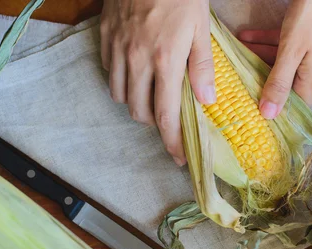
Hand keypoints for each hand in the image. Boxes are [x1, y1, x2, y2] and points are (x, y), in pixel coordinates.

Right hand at [100, 0, 215, 165]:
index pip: (166, 116)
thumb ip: (202, 67)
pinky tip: (133, 73)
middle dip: (154, 123)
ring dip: (135, 103)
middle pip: (139, 112)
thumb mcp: (200, 28)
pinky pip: (108, 71)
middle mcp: (137, 61)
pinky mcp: (105, 37)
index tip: (180, 157)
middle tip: (168, 118)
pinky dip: (120, 81)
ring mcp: (117, 49)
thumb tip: (206, 101)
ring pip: (119, 95)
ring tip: (149, 96)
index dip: (172, 142)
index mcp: (165, 61)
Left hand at [238, 0, 311, 117]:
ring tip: (240, 47)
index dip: (270, 107)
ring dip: (262, 55)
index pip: (290, 106)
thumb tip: (268, 115)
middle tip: (236, 71)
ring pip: (287, 62)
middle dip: (260, 75)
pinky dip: (273, 42)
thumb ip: (279, 83)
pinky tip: (250, 35)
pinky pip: (294, 47)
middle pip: (286, 83)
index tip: (248, 105)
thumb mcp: (291, 51)